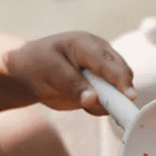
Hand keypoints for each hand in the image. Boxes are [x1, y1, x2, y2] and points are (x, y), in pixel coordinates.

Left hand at [4, 31, 134, 114]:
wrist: (26, 73)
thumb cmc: (36, 63)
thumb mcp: (50, 71)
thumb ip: (72, 84)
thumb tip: (93, 99)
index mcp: (87, 44)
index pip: (109, 62)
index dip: (121, 80)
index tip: (129, 97)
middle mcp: (100, 56)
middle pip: (122, 74)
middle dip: (121, 92)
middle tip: (117, 111)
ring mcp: (101, 71)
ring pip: (118, 89)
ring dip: (110, 102)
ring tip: (85, 103)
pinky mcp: (98, 86)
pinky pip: (107, 101)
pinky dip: (101, 107)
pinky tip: (84, 104)